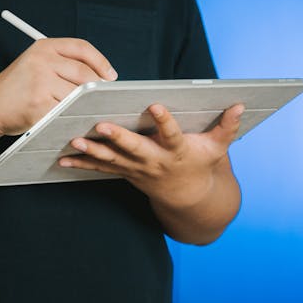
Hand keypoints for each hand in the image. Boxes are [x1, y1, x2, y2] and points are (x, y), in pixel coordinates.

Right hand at [0, 38, 117, 137]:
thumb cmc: (17, 89)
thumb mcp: (35, 64)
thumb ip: (63, 64)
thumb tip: (101, 77)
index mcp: (44, 46)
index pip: (82, 48)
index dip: (101, 62)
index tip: (110, 76)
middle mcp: (41, 60)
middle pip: (85, 73)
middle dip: (98, 88)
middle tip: (105, 98)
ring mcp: (40, 82)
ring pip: (78, 95)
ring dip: (86, 105)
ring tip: (89, 110)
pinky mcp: (39, 104)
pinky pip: (66, 111)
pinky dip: (74, 117)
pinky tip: (74, 120)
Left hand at [58, 103, 243, 210]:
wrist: (189, 198)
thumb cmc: (201, 164)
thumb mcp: (217, 148)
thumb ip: (227, 126)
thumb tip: (240, 104)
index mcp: (177, 151)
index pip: (172, 134)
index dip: (165, 121)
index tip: (156, 105)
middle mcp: (155, 161)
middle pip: (135, 148)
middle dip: (118, 138)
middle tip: (101, 125)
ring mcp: (137, 169)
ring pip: (113, 160)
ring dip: (92, 152)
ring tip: (74, 141)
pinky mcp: (125, 172)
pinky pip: (101, 169)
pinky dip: (82, 165)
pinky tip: (62, 160)